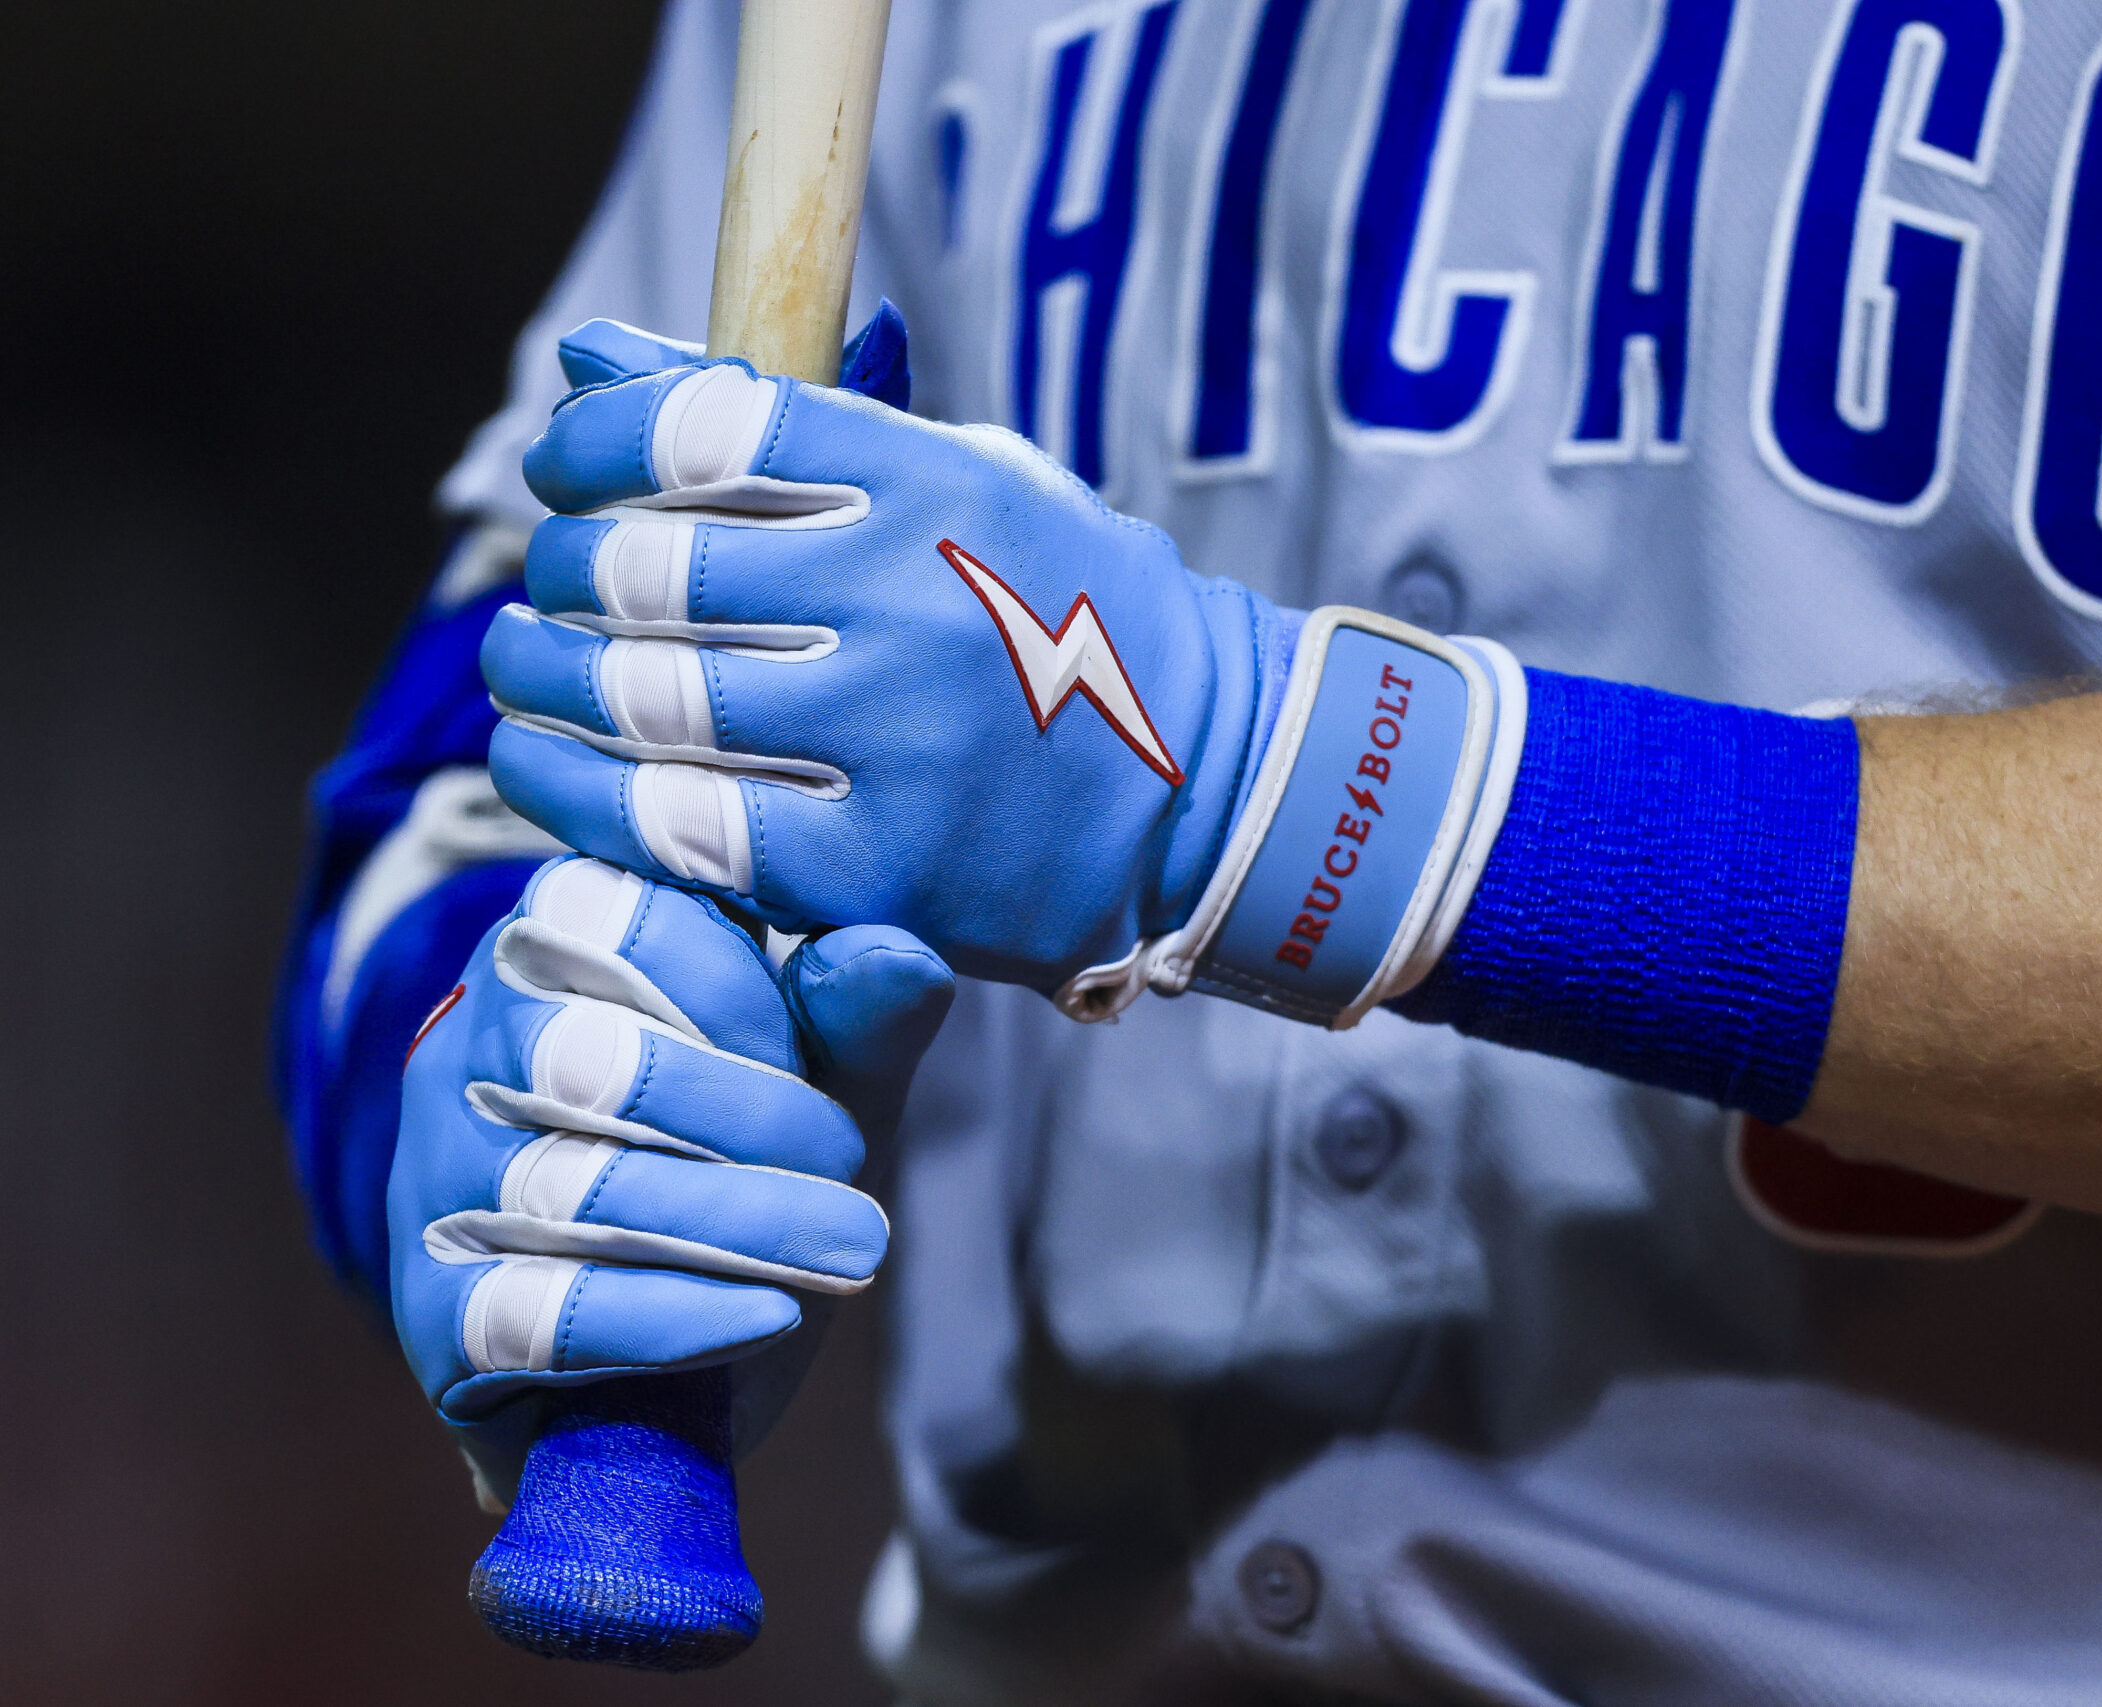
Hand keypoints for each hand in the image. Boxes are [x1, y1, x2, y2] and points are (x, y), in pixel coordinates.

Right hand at [389, 855, 952, 1499]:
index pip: (610, 920)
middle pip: (587, 1060)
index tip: (815, 1053)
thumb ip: (854, 1018)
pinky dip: (671, 1317)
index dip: (732, 989)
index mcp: (549, 955)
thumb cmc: (753, 1171)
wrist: (692, 1364)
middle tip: (850, 1161)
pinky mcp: (436, 1320)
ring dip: (734, 1219)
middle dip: (743, 1114)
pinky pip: (541, 1315)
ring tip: (850, 1247)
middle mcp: (464, 1054)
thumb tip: (904, 956)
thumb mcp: (824, 1082)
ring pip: (573, 1188)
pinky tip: (769, 1316)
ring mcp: (434, 1187)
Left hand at [481, 319, 1290, 992]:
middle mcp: (915, 603)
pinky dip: (585, 798)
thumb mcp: (965, 484)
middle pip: (654, 566)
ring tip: (527, 669)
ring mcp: (898, 741)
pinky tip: (554, 772)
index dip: (596, 440)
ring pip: (646, 701)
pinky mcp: (879, 870)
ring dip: (545, 682)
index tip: (564, 466)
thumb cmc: (1066, 617)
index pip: (705, 428)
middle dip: (565, 569)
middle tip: (551, 584)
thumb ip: (785, 423)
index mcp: (939, 487)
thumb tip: (587, 354)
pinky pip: (681, 830)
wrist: (1215, 782)